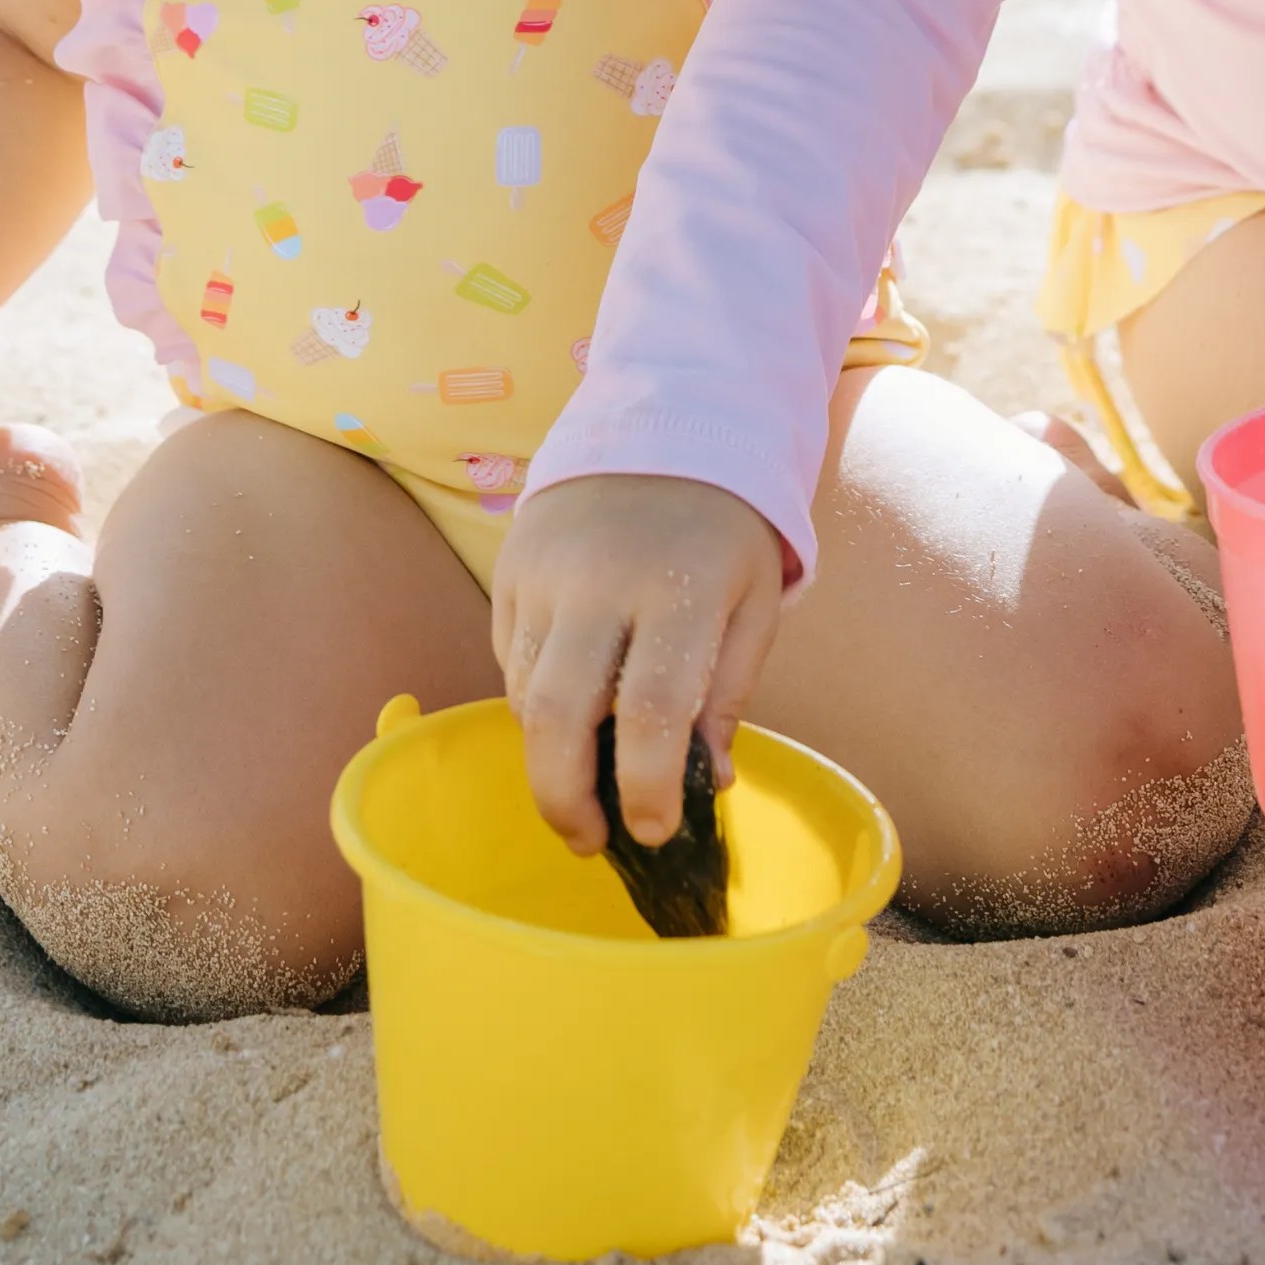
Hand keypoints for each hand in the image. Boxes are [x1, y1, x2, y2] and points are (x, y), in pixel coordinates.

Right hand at [490, 473, 784, 850]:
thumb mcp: (754, 599)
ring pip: (526, 694)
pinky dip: (536, 698)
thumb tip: (706, 785)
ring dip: (548, 756)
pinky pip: (510, 658)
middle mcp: (600, 580)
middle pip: (559, 715)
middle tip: (589, 841)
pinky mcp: (510, 566)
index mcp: (679, 586)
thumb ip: (728, 691)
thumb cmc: (723, 527)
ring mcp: (545, 571)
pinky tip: (570, 707)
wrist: (663, 423)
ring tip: (582, 787)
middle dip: (565, 798)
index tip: (652, 834)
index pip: (652, 708)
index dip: (645, 787)